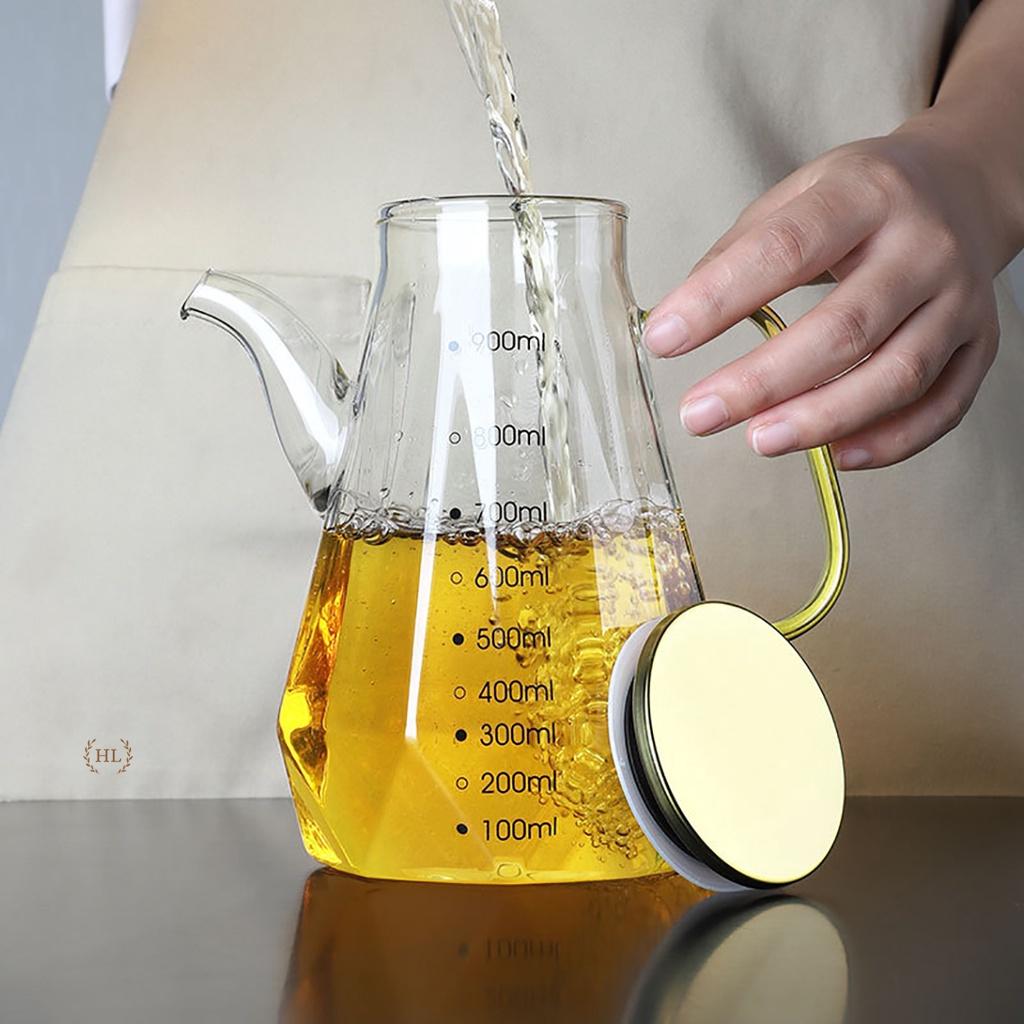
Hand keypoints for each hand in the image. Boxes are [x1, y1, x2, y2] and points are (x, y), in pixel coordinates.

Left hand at [642, 127, 1011, 468]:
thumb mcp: (798, 193)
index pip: (786, 248)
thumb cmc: (862, 200)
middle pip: (845, 327)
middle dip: (763, 382)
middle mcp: (923, 247)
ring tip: (757, 441)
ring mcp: (961, 300)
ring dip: (822, 419)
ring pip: (897, 376)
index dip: (720, 298)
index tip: (662, 339)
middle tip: (699, 415)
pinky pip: (943, 407)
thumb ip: (739, 251)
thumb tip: (675, 318)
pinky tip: (836, 457)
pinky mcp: (981, 345)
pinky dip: (889, 442)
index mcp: (866, 195)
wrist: (962, 188)